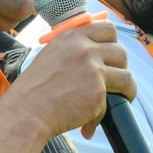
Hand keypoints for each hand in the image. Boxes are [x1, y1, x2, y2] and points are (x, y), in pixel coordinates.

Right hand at [13, 19, 133, 139]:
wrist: (26, 111)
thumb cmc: (34, 90)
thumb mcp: (50, 56)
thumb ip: (72, 50)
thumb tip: (96, 53)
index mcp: (71, 37)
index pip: (107, 28)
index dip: (113, 43)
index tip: (111, 57)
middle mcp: (84, 49)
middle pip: (121, 52)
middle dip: (121, 68)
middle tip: (113, 81)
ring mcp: (93, 69)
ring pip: (127, 77)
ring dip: (125, 91)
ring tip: (115, 101)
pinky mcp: (98, 91)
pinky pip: (113, 102)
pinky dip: (101, 116)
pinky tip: (88, 123)